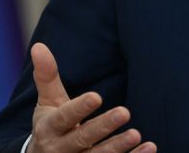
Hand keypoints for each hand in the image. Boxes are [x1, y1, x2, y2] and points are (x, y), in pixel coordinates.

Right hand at [27, 42, 156, 152]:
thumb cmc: (51, 125)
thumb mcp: (47, 102)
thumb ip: (47, 75)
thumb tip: (39, 45)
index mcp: (49, 128)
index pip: (64, 118)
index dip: (79, 108)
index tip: (96, 96)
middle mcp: (60, 149)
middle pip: (82, 139)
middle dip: (102, 127)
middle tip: (125, 112)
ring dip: (118, 148)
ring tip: (137, 134)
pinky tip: (149, 148)